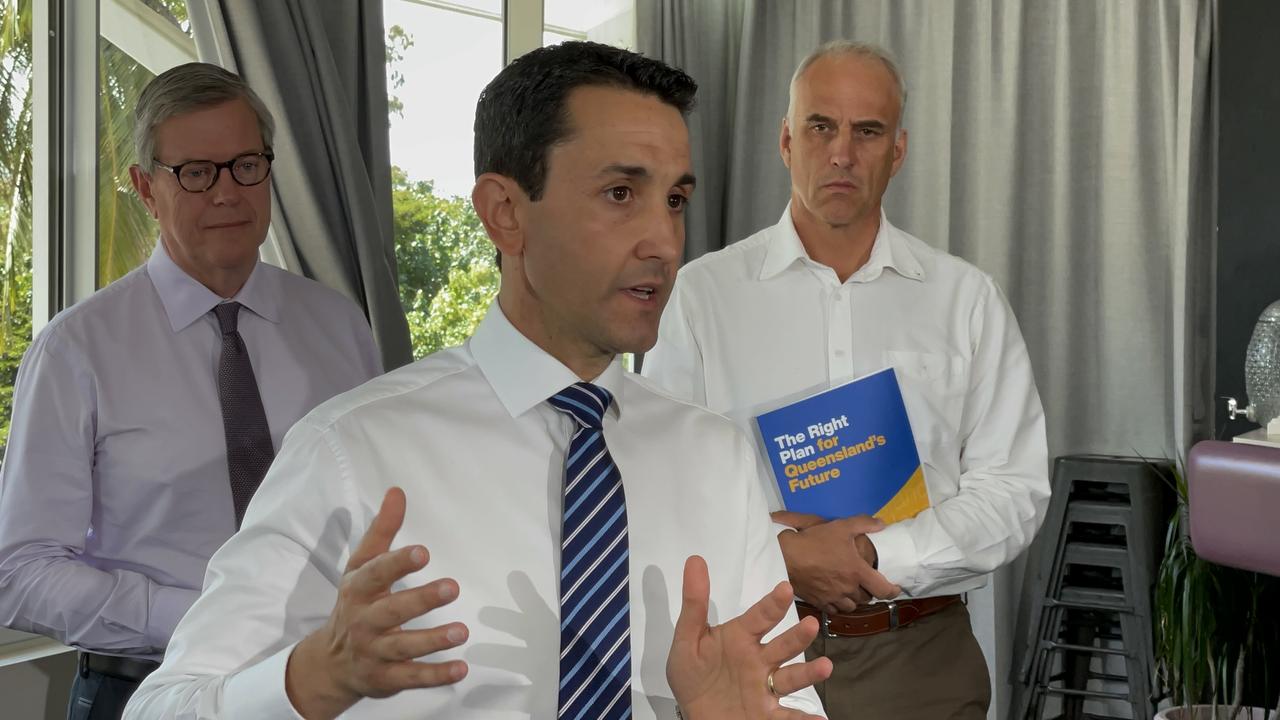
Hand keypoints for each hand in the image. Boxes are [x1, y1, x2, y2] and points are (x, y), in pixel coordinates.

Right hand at [285, 488, 468, 718]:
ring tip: (462, 631)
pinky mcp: (386, 678)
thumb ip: (382, 531)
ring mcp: (374, 652)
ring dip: (432, 641)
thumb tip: (397, 492)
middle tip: (452, 587)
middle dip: (421, 600)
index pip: (376, 574)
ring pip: (403, 647)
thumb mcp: (361, 566)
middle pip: (392, 611)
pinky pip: (411, 678)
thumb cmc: (355, 603)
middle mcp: (364, 621)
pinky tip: (461, 668)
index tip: (423, 552)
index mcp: (358, 589)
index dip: (397, 564)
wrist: (329, 663)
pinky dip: (435, 676)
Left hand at [667, 556, 831, 719]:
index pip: (760, 617)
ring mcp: (765, 689)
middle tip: (810, 625)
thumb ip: (694, 603)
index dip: (772, 603)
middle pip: (781, 646)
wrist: (696, 716)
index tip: (785, 588)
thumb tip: (695, 560)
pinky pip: (788, 717)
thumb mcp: (688, 640)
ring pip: (790, 678)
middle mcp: (759, 661)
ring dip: (808, 673)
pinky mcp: (767, 715)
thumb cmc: (694, 675)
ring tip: (825, 667)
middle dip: (796, 637)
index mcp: (741, 638)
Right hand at [772, 512, 899, 612]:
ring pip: (851, 606)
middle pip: (866, 598)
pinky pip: (834, 610)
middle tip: (866, 583)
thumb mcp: (841, 526)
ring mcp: (833, 597)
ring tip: (851, 590)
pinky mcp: (819, 602)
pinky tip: (835, 596)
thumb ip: (864, 524)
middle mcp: (848, 588)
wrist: (786, 556)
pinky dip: (838, 604)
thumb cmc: (815, 540)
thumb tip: (883, 524)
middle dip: (869, 592)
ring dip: (854, 599)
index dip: (893, 591)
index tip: (895, 589)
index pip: (883, 589)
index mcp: (857, 572)